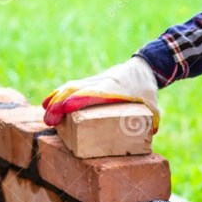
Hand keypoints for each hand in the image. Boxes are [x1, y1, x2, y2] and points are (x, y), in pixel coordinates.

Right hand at [42, 57, 159, 131]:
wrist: (144, 67)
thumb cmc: (148, 88)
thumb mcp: (154, 105)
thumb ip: (153, 119)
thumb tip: (151, 134)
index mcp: (114, 88)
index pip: (92, 93)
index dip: (77, 100)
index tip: (63, 109)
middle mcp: (101, 82)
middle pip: (75, 90)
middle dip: (59, 104)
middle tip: (49, 121)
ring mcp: (95, 80)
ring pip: (71, 87)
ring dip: (56, 99)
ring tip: (46, 115)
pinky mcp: (92, 81)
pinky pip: (73, 86)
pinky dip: (60, 93)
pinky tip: (50, 103)